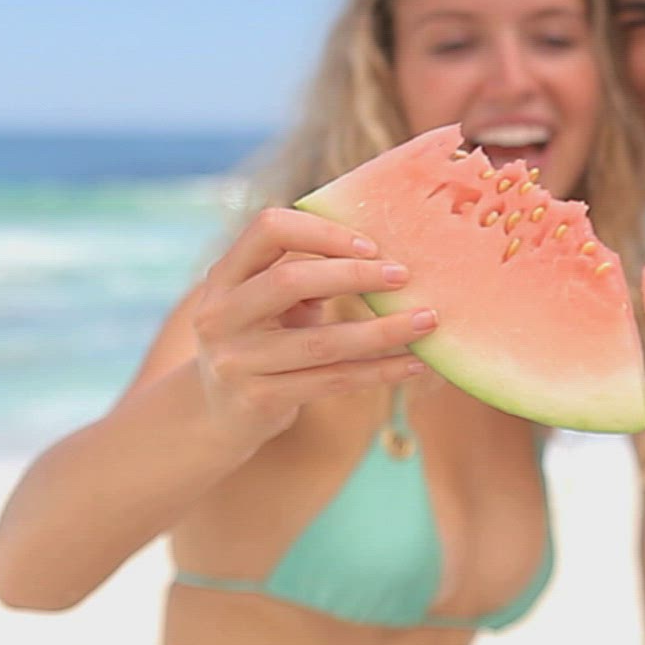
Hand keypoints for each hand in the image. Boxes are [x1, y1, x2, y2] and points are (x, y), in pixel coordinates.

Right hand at [190, 208, 433, 444]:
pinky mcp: (259, 400)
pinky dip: (379, 372)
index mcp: (224, 276)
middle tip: (404, 277)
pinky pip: (332, 381)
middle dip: (354, 275)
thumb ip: (306, 274)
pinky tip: (413, 364)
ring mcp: (236, 361)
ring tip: (427, 321)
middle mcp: (220, 315)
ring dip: (382, 331)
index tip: (371, 245)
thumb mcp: (269, 302)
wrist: (217, 415)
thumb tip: (385, 252)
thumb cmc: (261, 341)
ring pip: (321, 342)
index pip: (268, 229)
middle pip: (290, 280)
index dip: (322, 231)